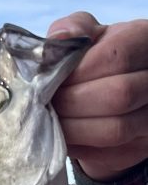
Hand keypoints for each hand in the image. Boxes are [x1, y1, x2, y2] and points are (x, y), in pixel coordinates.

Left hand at [47, 12, 147, 180]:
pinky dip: (76, 145)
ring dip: (72, 128)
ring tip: (50, 119)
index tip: (50, 80)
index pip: (116, 58)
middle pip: (118, 96)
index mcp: (145, 41)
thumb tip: (59, 39)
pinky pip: (106, 153)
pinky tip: (60, 135)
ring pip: (114, 129)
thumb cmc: (93, 60)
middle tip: (46, 103)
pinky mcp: (140, 147)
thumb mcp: (85, 37)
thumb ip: (73, 30)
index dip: (77, 73)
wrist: (107, 97)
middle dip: (72, 102)